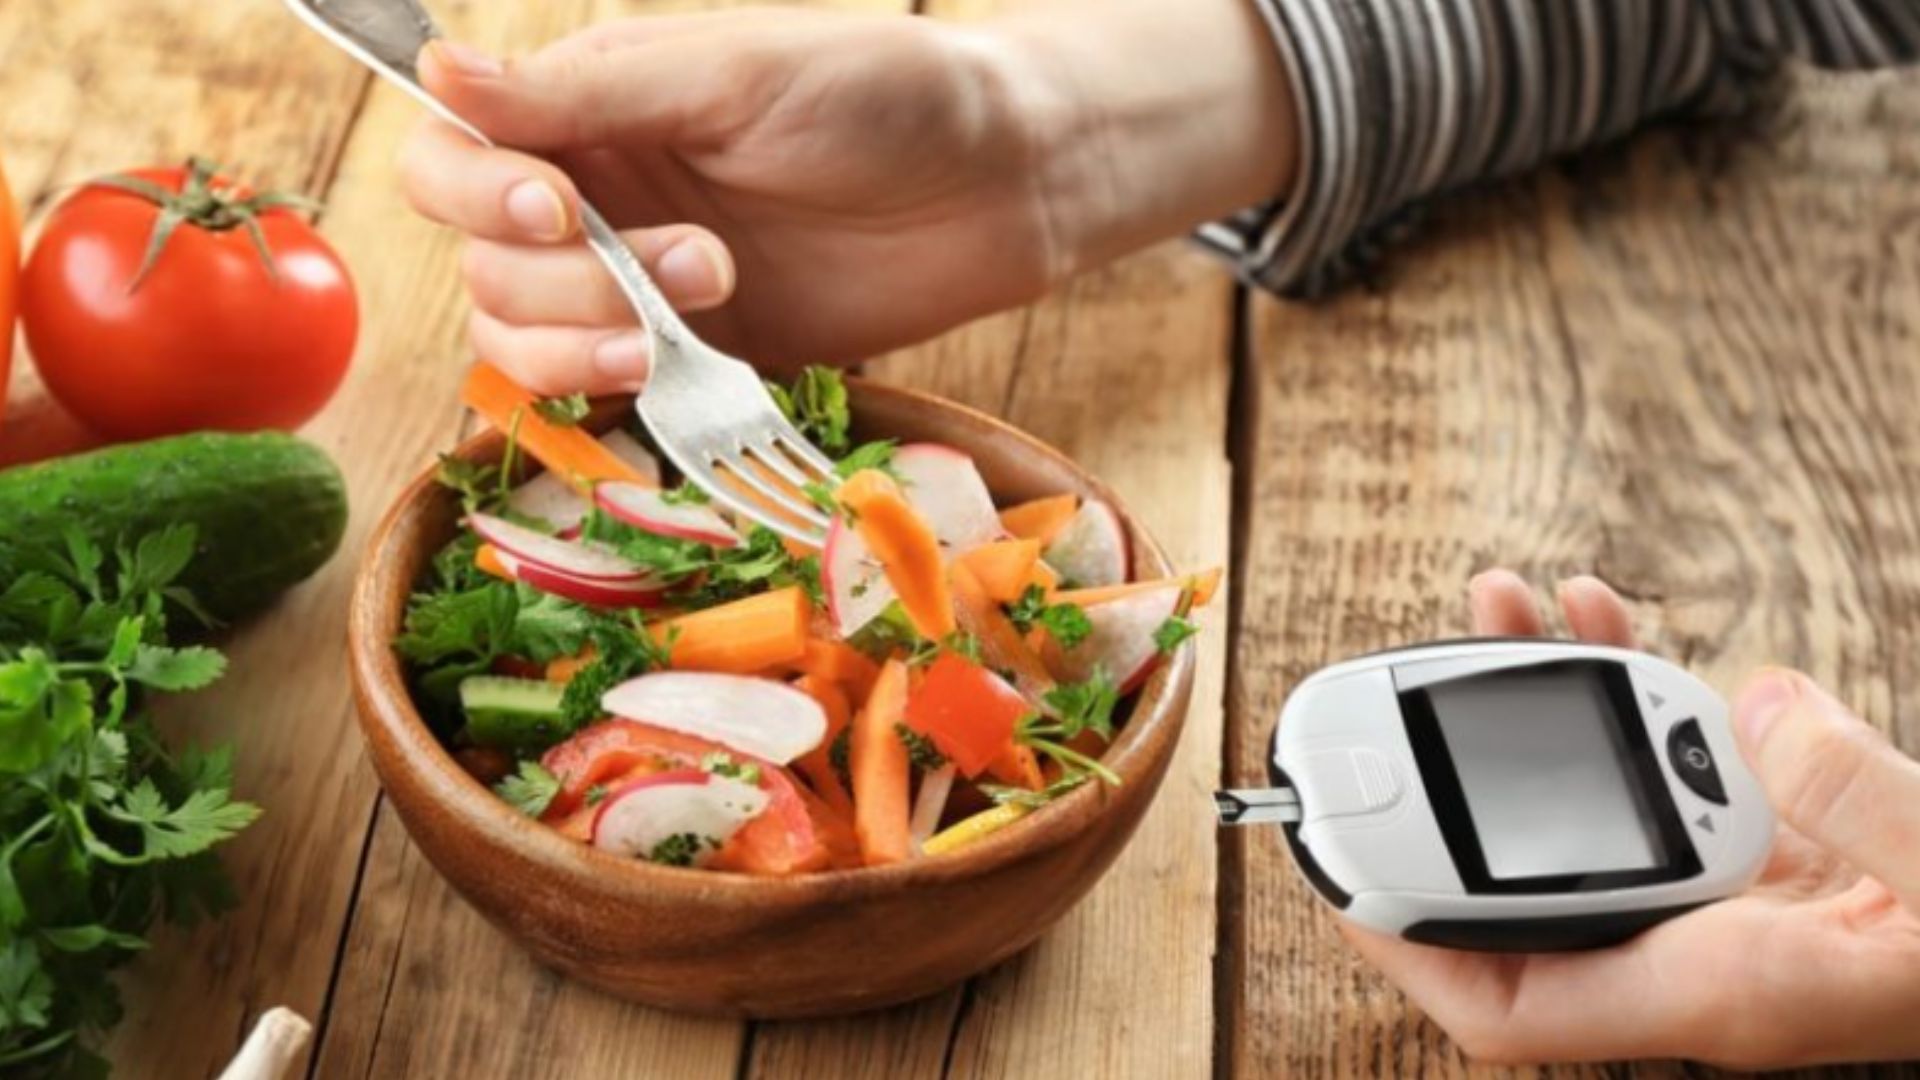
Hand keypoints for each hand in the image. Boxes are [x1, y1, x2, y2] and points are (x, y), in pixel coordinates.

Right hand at [397, 2, 1293, 394]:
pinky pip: (606, 395)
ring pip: (526, 342)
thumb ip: (588, 95)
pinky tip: (672, 375)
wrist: (1005, 181)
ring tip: (687, 321)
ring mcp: (642, 284)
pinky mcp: (697, 357)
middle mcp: (597, 196)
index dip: (476, 196)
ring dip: (581, 345)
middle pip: (482, 267)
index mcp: (590, 107)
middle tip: (693, 263)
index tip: (560, 211)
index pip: (451, 158)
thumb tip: (436, 70)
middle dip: (564, 282)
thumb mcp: (730, 74)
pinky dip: (614, 398)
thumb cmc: (882, 92)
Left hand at [1344, 570, 1919, 1067]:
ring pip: (1584, 803)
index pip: (1517, 1001)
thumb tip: (1760, 708)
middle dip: (1449, 787)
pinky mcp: (1775, 836)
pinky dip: (1623, 684)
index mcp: (1723, 992)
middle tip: (1389, 700)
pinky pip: (1663, 762)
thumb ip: (1864, 806)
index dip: (1413, 949)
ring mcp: (1733, 890)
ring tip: (1493, 603)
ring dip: (1529, 703)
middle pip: (1524, 880)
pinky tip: (1603, 612)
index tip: (1340, 876)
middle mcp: (1704, 948)